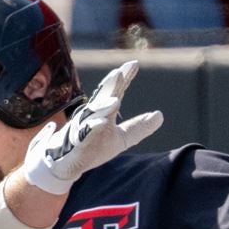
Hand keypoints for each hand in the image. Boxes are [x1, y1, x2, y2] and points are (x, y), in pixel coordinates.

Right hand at [21, 60, 163, 194]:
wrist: (68, 164)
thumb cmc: (94, 148)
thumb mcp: (122, 138)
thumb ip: (139, 127)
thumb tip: (160, 115)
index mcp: (103, 112)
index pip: (115, 92)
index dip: (124, 78)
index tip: (133, 64)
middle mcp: (92, 116)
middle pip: (102, 97)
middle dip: (111, 85)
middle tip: (120, 72)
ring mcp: (83, 128)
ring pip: (93, 114)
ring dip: (103, 106)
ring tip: (115, 101)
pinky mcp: (78, 143)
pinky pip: (85, 134)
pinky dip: (92, 127)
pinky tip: (102, 123)